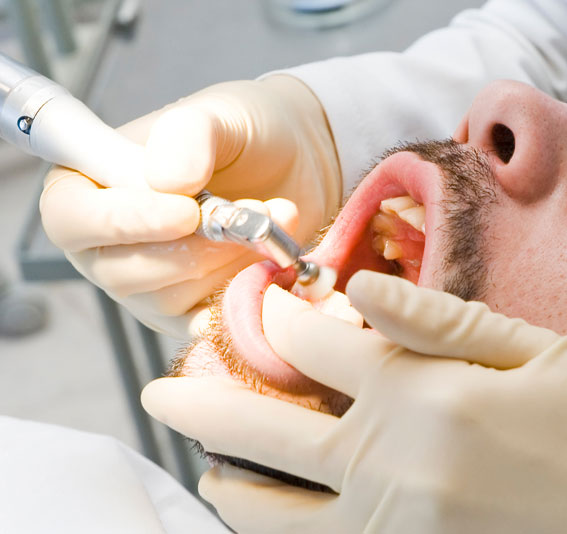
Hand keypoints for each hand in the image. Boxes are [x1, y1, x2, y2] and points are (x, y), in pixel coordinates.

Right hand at [40, 75, 340, 337]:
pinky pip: (206, 324)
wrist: (298, 165)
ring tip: (275, 216)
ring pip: (168, 298)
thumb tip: (167, 182)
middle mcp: (107, 244)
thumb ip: (188, 134)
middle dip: (193, 247)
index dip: (122, 222)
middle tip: (251, 209)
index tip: (186, 211)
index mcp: (89, 186)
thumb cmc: (244, 133)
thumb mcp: (220, 115)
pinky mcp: (192, 312)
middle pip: (120, 271)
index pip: (70, 219)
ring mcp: (148, 285)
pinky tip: (275, 260)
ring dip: (229, 260)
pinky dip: (244, 294)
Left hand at [142, 271, 566, 532]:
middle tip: (157, 388)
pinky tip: (263, 516)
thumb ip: (437, 319)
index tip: (263, 303)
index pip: (316, 344)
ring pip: (269, 510)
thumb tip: (358, 286)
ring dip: (225, 481)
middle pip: (262, 428)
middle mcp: (391, 463)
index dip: (279, 315)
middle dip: (199, 399)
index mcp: (423, 396)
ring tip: (204, 463)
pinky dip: (275, 533)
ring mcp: (390, 524)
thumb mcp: (534, 351)